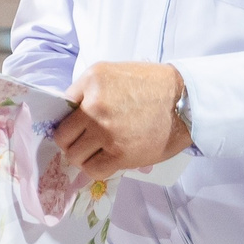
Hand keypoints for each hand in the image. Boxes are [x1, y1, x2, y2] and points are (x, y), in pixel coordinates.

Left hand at [57, 62, 191, 177]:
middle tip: (84, 141)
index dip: (66, 121)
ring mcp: (106, 133)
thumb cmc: (148, 85)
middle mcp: (94, 108)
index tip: (73, 127)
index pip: (60, 111)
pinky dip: (96, 168)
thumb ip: (86, 90)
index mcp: (91, 83)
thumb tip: (66, 113)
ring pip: (75, 156)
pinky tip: (105, 160)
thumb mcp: (110, 73)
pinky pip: (94, 170)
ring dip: (83, 156)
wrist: (183, 101)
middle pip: (63, 138)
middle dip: (71, 141)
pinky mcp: (121, 154)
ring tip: (96, 151)